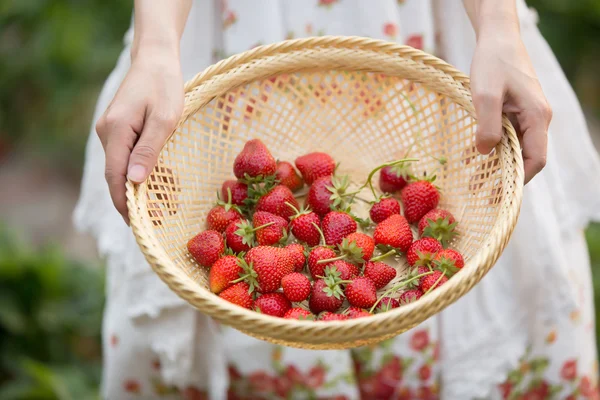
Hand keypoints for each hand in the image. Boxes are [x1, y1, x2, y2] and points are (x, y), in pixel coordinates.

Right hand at [96, 46, 183, 223]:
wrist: (156, 59)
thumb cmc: (164, 86)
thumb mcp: (164, 119)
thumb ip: (149, 149)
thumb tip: (134, 181)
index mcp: (115, 130)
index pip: (115, 176)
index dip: (125, 203)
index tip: (138, 225)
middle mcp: (107, 133)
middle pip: (116, 175)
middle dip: (133, 201)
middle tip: (154, 222)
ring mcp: (111, 131)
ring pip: (123, 167)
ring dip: (141, 187)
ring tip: (163, 207)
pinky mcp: (120, 130)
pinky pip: (128, 157)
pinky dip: (143, 171)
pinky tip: (162, 182)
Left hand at [470, 31, 551, 183]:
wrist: (497, 38)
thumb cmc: (493, 63)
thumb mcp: (485, 95)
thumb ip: (487, 125)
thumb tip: (485, 153)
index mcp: (537, 116)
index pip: (536, 159)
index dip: (519, 178)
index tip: (498, 192)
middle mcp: (536, 118)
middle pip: (527, 156)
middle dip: (505, 175)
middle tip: (481, 192)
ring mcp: (527, 115)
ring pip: (515, 147)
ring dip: (496, 163)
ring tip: (473, 181)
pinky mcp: (515, 111)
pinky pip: (507, 136)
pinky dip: (492, 148)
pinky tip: (472, 158)